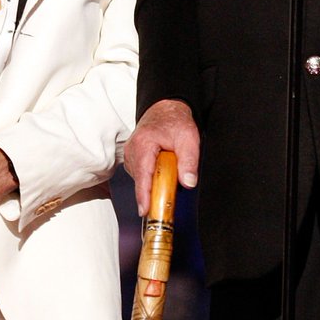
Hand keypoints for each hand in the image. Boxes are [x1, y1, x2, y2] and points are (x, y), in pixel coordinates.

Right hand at [124, 99, 198, 216]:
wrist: (166, 109)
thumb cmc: (175, 121)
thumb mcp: (189, 138)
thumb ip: (189, 161)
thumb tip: (188, 183)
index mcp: (144, 144)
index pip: (142, 174)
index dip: (144, 195)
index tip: (145, 210)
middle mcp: (132, 150)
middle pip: (141, 180)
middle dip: (153, 191)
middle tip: (166, 200)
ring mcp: (130, 154)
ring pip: (140, 178)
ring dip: (154, 183)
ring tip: (168, 173)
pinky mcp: (133, 158)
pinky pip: (140, 174)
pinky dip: (151, 178)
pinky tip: (161, 171)